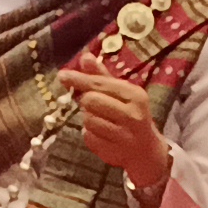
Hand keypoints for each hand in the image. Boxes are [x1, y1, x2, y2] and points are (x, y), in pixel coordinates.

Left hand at [59, 68, 169, 191]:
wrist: (146, 150)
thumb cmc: (131, 115)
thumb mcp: (122, 93)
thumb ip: (102, 76)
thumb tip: (85, 57)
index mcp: (135, 95)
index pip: (100, 83)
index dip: (79, 79)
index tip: (62, 75)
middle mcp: (132, 114)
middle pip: (90, 100)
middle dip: (86, 101)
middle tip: (92, 104)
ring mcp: (124, 135)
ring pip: (88, 120)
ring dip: (88, 118)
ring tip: (101, 120)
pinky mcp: (113, 151)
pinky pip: (88, 137)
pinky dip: (90, 134)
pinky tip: (102, 134)